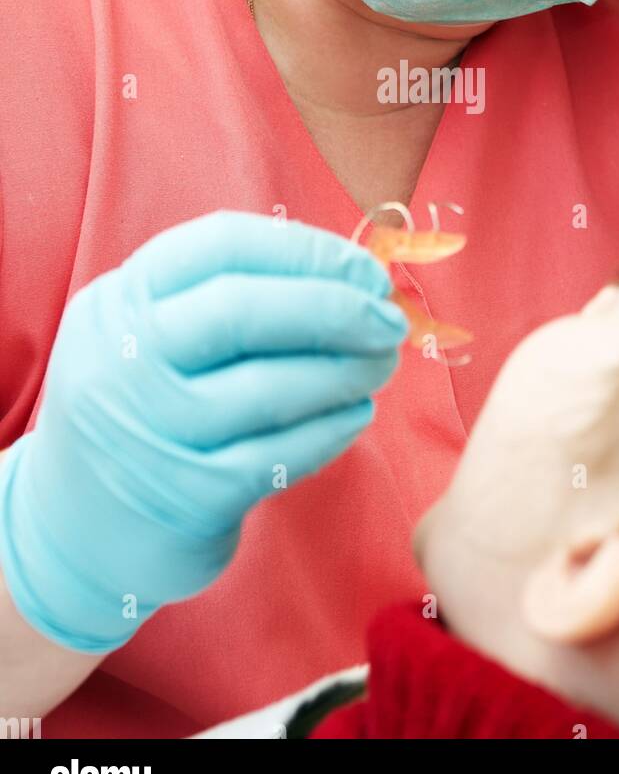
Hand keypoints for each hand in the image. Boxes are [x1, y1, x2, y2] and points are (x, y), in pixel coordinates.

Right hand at [0, 212, 406, 652]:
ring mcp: (152, 431)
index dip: (308, 251)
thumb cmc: (144, 409)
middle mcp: (124, 359)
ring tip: (382, 364)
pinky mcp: (187, 496)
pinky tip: (356, 413)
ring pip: (268, 386)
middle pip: (244, 310)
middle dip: (335, 308)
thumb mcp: (150, 334)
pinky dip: (331, 429)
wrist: (74, 528)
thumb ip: (227, 297)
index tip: (366, 270)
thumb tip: (350, 275)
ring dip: (344, 370)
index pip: (223, 245)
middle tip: (389, 319)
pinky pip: (279, 454)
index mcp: (120, 300)